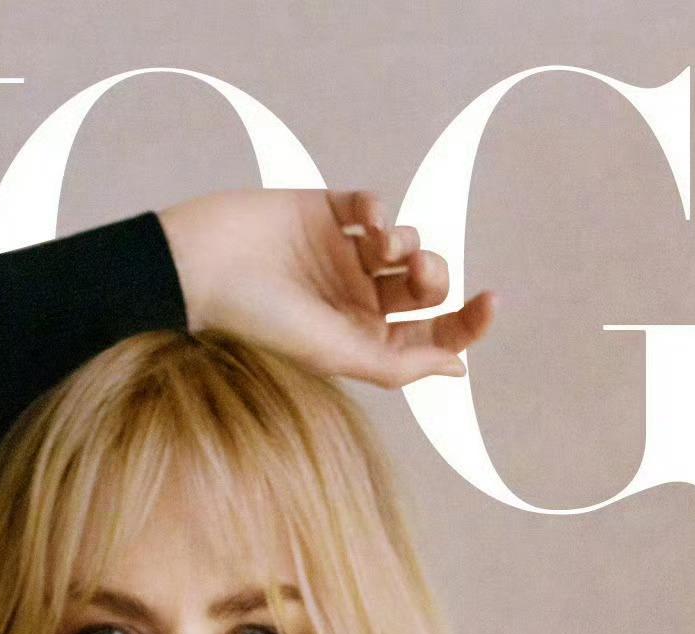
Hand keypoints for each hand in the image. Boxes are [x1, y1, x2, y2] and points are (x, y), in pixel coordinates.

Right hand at [155, 186, 497, 389]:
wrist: (203, 268)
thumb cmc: (262, 321)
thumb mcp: (337, 352)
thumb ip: (399, 364)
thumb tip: (458, 369)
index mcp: (362, 341)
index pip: (430, 335)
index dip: (467, 322)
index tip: (491, 301)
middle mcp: (356, 300)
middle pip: (425, 286)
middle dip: (434, 275)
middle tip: (417, 272)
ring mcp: (342, 254)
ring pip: (405, 242)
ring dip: (408, 241)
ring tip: (383, 244)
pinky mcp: (325, 211)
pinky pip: (372, 203)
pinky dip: (379, 207)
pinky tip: (367, 217)